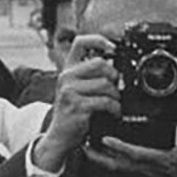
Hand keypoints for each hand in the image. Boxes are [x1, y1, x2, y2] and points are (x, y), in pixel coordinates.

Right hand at [33, 34, 120, 172]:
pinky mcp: (77, 106)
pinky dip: (114, 108)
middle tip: (115, 88)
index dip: (99, 40)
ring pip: (105, 84)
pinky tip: (113, 113)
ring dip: (116, 96)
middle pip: (100, 63)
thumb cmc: (73, 112)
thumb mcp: (77, 89)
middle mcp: (66, 77)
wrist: (60, 136)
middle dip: (114, 76)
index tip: (112, 48)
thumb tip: (116, 67)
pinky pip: (105, 101)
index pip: (80, 42)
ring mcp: (70, 91)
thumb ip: (90, 76)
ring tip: (115, 104)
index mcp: (68, 69)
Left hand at [87, 115, 176, 176]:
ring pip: (114, 169)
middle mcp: (146, 170)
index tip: (104, 139)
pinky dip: (108, 162)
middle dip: (97, 155)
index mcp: (159, 161)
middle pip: (115, 165)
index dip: (119, 148)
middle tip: (82, 143)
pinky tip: (101, 154)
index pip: (135, 154)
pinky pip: (120, 170)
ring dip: (99, 159)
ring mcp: (141, 176)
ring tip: (85, 147)